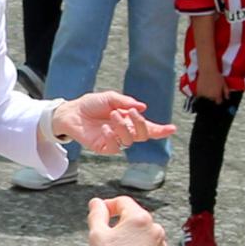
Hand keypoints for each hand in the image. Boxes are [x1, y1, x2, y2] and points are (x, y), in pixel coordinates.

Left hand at [56, 90, 171, 153]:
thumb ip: (126, 102)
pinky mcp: (104, 147)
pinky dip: (112, 136)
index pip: (149, 128)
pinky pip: (114, 147)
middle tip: (132, 112)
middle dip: (141, 124)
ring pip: (130, 141)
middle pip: (143, 135)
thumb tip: (142, 107)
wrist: (72, 112)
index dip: (161, 130)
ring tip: (112, 115)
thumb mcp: (110, 98)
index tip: (172, 129)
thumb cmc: (92, 104)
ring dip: (123, 126)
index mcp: (130, 120)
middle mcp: (125, 132)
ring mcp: (115, 141)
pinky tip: (105, 128)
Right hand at [87, 196, 167, 245]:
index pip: (122, 201)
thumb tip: (96, 203)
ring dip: (130, 236)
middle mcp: (155, 228)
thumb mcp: (96, 234)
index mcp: (140, 218)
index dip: (108, 205)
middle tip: (105, 235)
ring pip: (142, 232)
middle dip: (119, 222)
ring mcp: (161, 244)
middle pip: (134, 216)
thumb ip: (96, 213)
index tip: (99, 214)